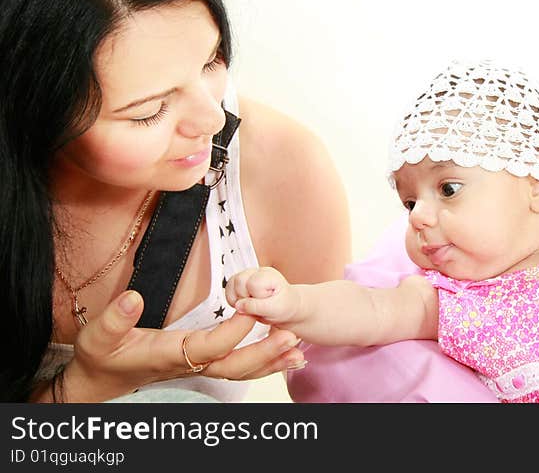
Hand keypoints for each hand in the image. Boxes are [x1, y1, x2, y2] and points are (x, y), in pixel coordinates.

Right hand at [61, 289, 303, 401]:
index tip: (252, 312)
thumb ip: (116, 318)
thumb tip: (133, 297)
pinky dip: (265, 364)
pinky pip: (240, 367)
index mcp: (170, 355)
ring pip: (241, 370)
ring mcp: (200, 367)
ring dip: (271, 361)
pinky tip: (288, 357)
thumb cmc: (102, 355)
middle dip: (263, 353)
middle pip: (234, 365)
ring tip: (300, 351)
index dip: (231, 332)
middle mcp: (191, 364)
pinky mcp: (206, 364)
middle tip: (291, 336)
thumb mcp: (99, 335)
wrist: (102, 379)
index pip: (207, 346)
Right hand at [226, 266, 298, 325]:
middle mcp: (256, 272)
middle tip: (256, 305)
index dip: (255, 297)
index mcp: (268, 275)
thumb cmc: (285, 306)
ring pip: (231, 284)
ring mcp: (247, 276)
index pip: (252, 283)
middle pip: (239, 280)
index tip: (264, 303)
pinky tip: (243, 305)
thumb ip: (256, 307)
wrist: (286, 307)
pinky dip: (232, 300)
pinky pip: (228, 289)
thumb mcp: (275, 309)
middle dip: (244, 298)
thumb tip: (238, 305)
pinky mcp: (240, 284)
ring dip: (237, 299)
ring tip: (251, 305)